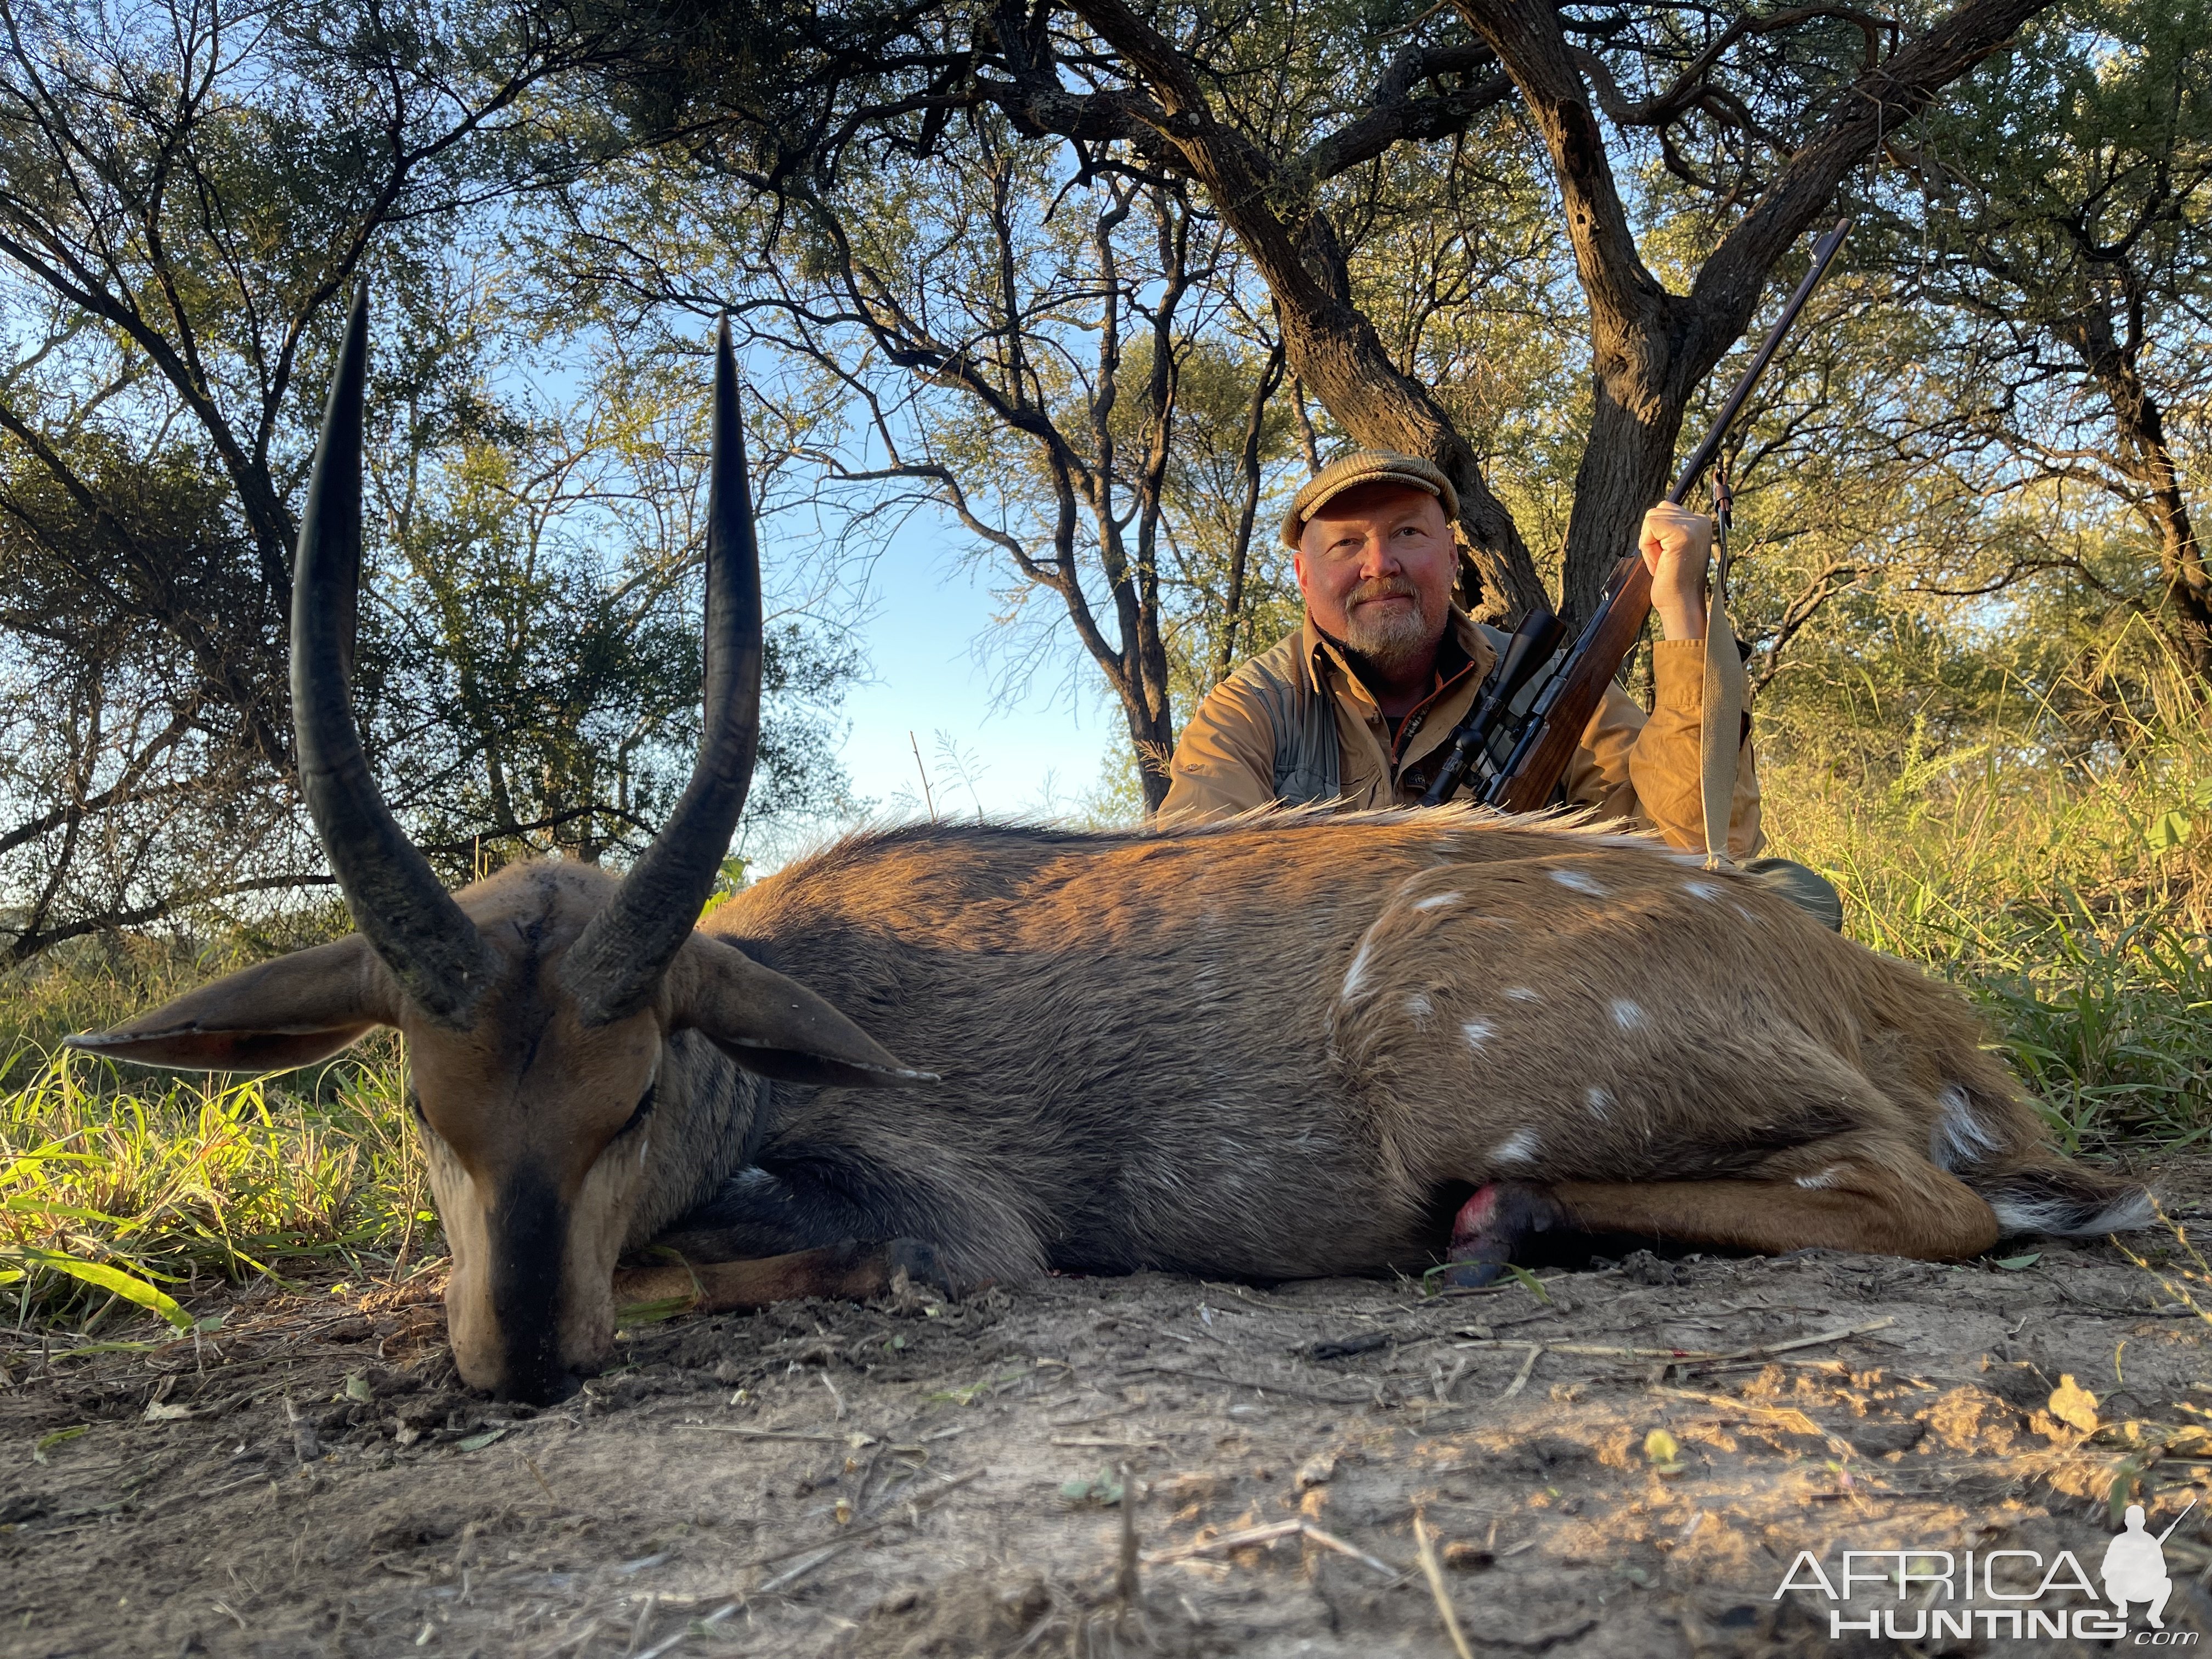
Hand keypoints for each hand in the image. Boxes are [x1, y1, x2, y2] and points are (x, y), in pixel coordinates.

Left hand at [1638, 502, 1710, 640]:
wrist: (1681, 604)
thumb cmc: (1673, 580)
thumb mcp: (1672, 547)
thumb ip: (1668, 529)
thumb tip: (1654, 515)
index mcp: (1701, 522)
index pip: (1665, 510)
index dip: (1657, 535)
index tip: (1667, 557)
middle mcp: (1701, 521)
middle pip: (1657, 511)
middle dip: (1652, 538)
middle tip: (1665, 561)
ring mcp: (1694, 526)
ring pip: (1652, 517)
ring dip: (1649, 543)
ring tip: (1664, 561)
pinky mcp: (1683, 534)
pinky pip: (1650, 526)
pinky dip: (1647, 546)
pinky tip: (1660, 561)